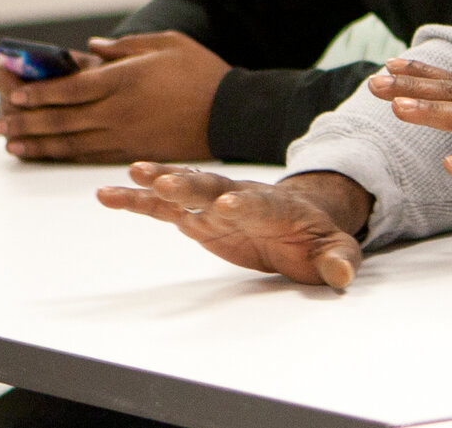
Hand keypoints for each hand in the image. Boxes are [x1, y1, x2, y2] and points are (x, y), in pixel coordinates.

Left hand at [0, 32, 228, 162]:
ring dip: (37, 142)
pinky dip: (64, 154)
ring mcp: (125, 135)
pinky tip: (47, 153)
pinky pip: (90, 155)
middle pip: (62, 118)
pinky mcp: (134, 151)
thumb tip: (93, 48)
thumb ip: (126, 46)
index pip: (70, 88)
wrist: (231, 112)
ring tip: (11, 143)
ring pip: (71, 141)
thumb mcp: (167, 43)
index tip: (13, 93)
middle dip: (26, 120)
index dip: (38, 92)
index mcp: (125, 80)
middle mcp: (119, 111)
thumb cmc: (201, 72)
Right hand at [97, 164, 370, 288]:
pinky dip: (138, 200)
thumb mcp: (335, 250)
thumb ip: (338, 261)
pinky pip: (163, 207)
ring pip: (185, 190)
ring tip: (132, 175)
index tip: (227, 205)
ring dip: (160, 182)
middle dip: (192, 186)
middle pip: (214, 188)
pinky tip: (108, 194)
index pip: (258, 204)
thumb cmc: (316, 237)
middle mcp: (240, 198)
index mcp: (275, 207)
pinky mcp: (196, 217)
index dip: (244, 204)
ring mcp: (214, 205)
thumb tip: (342, 277)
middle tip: (166, 181)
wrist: (297, 218)